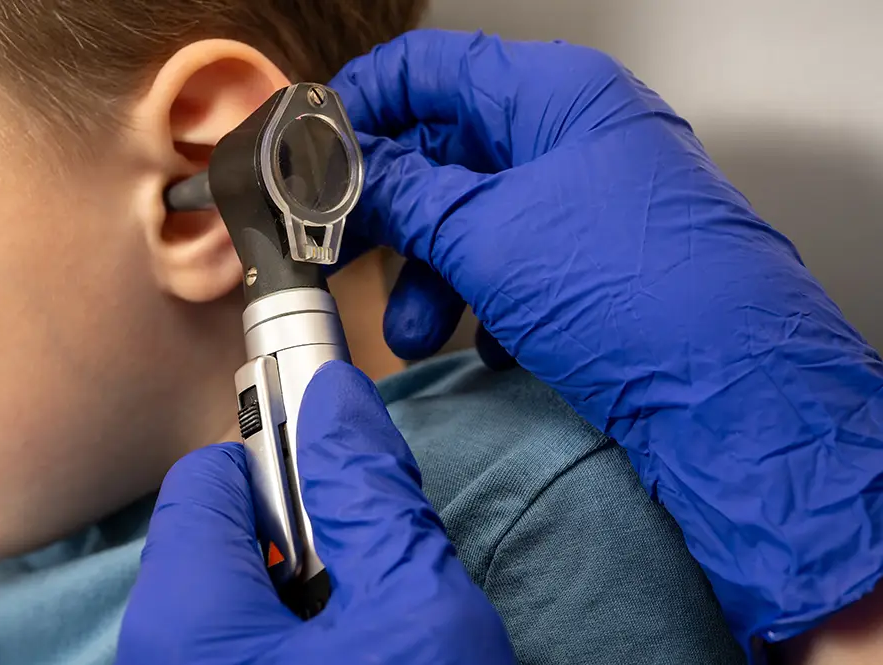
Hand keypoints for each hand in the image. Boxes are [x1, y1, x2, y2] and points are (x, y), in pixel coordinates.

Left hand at [116, 361, 515, 664]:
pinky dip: (298, 624)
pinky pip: (243, 632)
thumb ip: (369, 489)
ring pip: (240, 584)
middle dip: (304, 528)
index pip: (210, 472)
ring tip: (370, 623)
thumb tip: (338, 395)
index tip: (344, 467)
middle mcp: (160, 646)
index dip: (289, 455)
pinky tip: (353, 651)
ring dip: (309, 581)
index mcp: (186, 613)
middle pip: (224, 526)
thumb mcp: (414, 604)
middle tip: (372, 573)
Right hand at [330, 29, 882, 650]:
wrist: (732, 398)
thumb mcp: (489, 236)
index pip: (431, 68)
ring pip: (475, 217)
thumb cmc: (638, 297)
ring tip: (413, 330)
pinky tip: (480, 343)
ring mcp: (586, 201)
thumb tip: (351, 170)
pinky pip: (513, 262)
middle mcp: (574, 137)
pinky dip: (482, 300)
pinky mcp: (593, 261)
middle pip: (448, 149)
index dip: (362, 104)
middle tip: (341, 247)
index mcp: (555, 96)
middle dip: (392, 210)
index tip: (312, 151)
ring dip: (430, 275)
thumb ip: (407, 193)